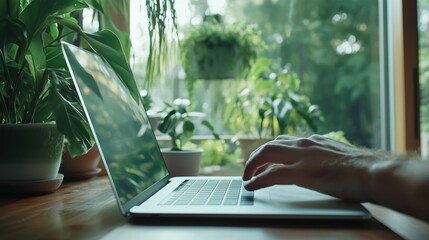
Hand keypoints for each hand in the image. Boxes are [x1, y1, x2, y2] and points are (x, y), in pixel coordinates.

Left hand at [242, 135, 387, 201]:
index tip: (264, 158)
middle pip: (271, 144)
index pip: (285, 141)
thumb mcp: (340, 157)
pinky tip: (251, 186)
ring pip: (267, 154)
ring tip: (247, 175)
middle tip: (249, 167)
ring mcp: (302, 157)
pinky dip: (258, 179)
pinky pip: (271, 174)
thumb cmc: (364, 169)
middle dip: (256, 156)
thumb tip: (321, 166)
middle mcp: (306, 144)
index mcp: (315, 141)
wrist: (374, 171)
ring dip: (253, 164)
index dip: (271, 150)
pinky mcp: (302, 172)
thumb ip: (326, 158)